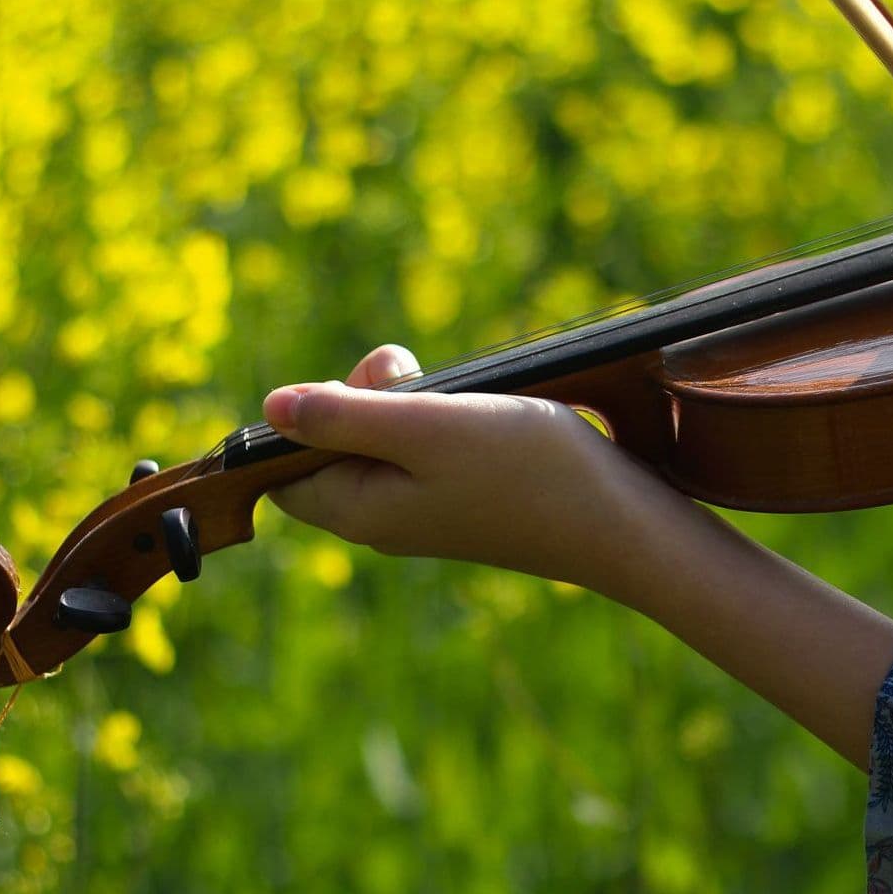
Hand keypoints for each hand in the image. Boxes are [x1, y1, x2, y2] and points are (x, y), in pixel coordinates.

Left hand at [263, 344, 670, 587]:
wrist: (621, 521)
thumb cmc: (527, 471)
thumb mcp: (427, 426)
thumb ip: (346, 414)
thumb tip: (271, 407)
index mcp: (361, 510)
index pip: (283, 469)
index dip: (304, 417)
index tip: (360, 388)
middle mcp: (388, 519)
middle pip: (335, 447)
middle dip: (363, 395)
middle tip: (411, 372)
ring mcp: (431, 512)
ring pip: (386, 442)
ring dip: (410, 402)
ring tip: (458, 391)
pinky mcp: (470, 501)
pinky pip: (429, 451)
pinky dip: (445, 419)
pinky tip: (484, 410)